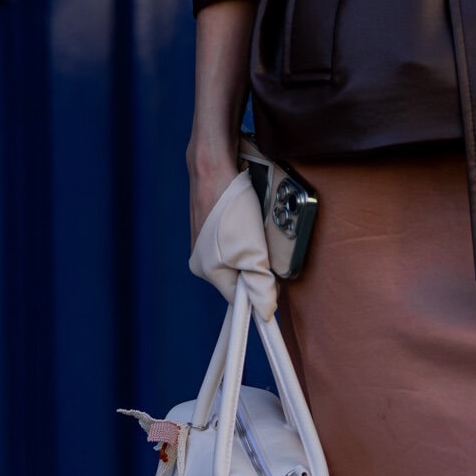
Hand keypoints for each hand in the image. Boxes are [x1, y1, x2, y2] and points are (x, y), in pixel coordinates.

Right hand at [188, 164, 277, 315]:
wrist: (214, 164)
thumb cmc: (230, 204)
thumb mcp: (251, 249)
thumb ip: (260, 283)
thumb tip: (266, 311)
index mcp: (208, 271)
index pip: (238, 298)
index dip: (258, 293)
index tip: (273, 284)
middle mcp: (201, 261)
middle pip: (238, 278)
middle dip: (255, 267)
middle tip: (264, 246)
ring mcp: (203, 243)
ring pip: (237, 259)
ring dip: (251, 249)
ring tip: (254, 228)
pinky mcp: (209, 227)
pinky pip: (232, 242)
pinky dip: (244, 235)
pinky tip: (248, 218)